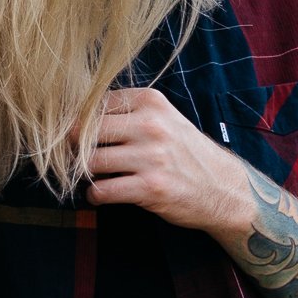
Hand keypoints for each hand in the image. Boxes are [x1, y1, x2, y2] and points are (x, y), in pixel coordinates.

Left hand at [70, 87, 255, 233]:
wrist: (222, 187)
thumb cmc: (184, 152)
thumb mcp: (163, 118)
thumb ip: (126, 113)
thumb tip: (75, 118)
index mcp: (151, 101)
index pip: (95, 104)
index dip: (81, 122)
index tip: (80, 136)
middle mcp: (151, 125)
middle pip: (87, 131)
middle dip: (77, 148)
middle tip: (79, 158)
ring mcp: (152, 157)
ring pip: (91, 161)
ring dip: (85, 173)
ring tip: (94, 176)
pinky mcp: (150, 188)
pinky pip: (102, 190)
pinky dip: (95, 195)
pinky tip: (102, 194)